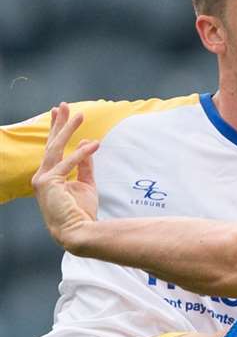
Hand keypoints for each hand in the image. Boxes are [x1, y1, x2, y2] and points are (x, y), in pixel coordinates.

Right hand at [31, 103, 99, 250]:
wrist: (78, 232)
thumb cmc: (81, 212)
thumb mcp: (86, 184)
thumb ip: (85, 165)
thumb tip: (88, 143)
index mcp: (50, 176)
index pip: (53, 149)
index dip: (57, 130)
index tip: (60, 113)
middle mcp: (42, 176)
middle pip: (51, 144)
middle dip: (58, 123)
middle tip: (65, 105)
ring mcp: (42, 179)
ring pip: (56, 148)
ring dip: (68, 130)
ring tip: (79, 115)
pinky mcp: (48, 183)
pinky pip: (67, 164)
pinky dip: (81, 154)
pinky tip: (93, 144)